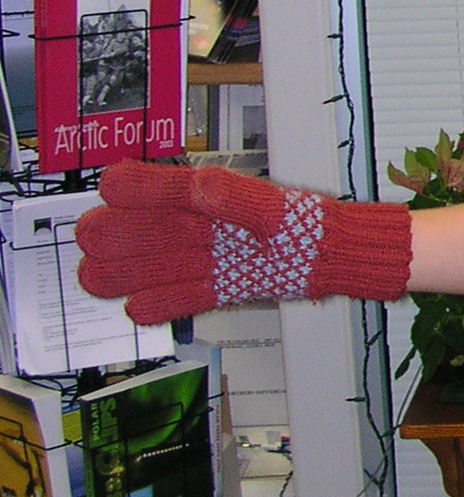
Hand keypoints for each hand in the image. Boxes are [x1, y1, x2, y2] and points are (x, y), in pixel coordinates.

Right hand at [77, 158, 412, 324]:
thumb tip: (199, 186)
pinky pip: (184, 295)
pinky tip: (136, 310)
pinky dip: (161, 303)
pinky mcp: (223, 285)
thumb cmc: (309, 223)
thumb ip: (235, 198)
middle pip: (149, 228)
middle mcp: (206, 225)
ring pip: (158, 264)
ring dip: (127, 270)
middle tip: (91, 236)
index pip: (163, 187)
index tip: (111, 188)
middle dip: (118, 231)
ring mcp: (212, 256)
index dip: (136, 187)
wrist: (339, 258)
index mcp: (213, 195)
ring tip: (94, 276)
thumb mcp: (273, 206)